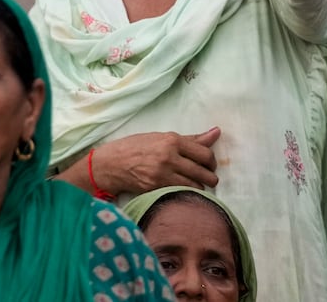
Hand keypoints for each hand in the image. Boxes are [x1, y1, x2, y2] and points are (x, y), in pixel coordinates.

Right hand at [93, 128, 220, 193]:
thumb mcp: (161, 137)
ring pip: (195, 186)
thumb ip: (190, 139)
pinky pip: (182, 193)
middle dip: (210, 176)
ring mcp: (162, 175)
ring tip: (197, 183)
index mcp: (172, 141)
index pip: (205, 154)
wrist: (110, 164)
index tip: (210, 164)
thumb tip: (216, 132)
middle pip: (203, 172)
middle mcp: (169, 158)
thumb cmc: (136, 147)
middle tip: (208, 176)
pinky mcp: (156, 190)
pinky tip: (184, 190)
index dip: (212, 161)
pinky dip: (187, 193)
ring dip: (200, 186)